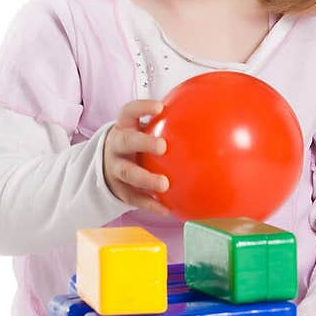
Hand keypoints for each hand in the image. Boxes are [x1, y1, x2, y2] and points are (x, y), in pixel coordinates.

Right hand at [103, 99, 175, 215]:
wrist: (107, 165)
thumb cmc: (137, 143)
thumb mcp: (143, 130)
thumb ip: (167, 123)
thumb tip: (207, 113)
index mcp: (124, 127)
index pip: (129, 111)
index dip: (141, 108)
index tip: (159, 107)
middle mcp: (117, 146)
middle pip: (125, 141)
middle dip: (143, 143)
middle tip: (163, 147)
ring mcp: (115, 168)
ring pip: (127, 172)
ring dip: (145, 178)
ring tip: (165, 184)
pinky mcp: (119, 188)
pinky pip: (133, 197)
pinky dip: (149, 204)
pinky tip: (167, 209)